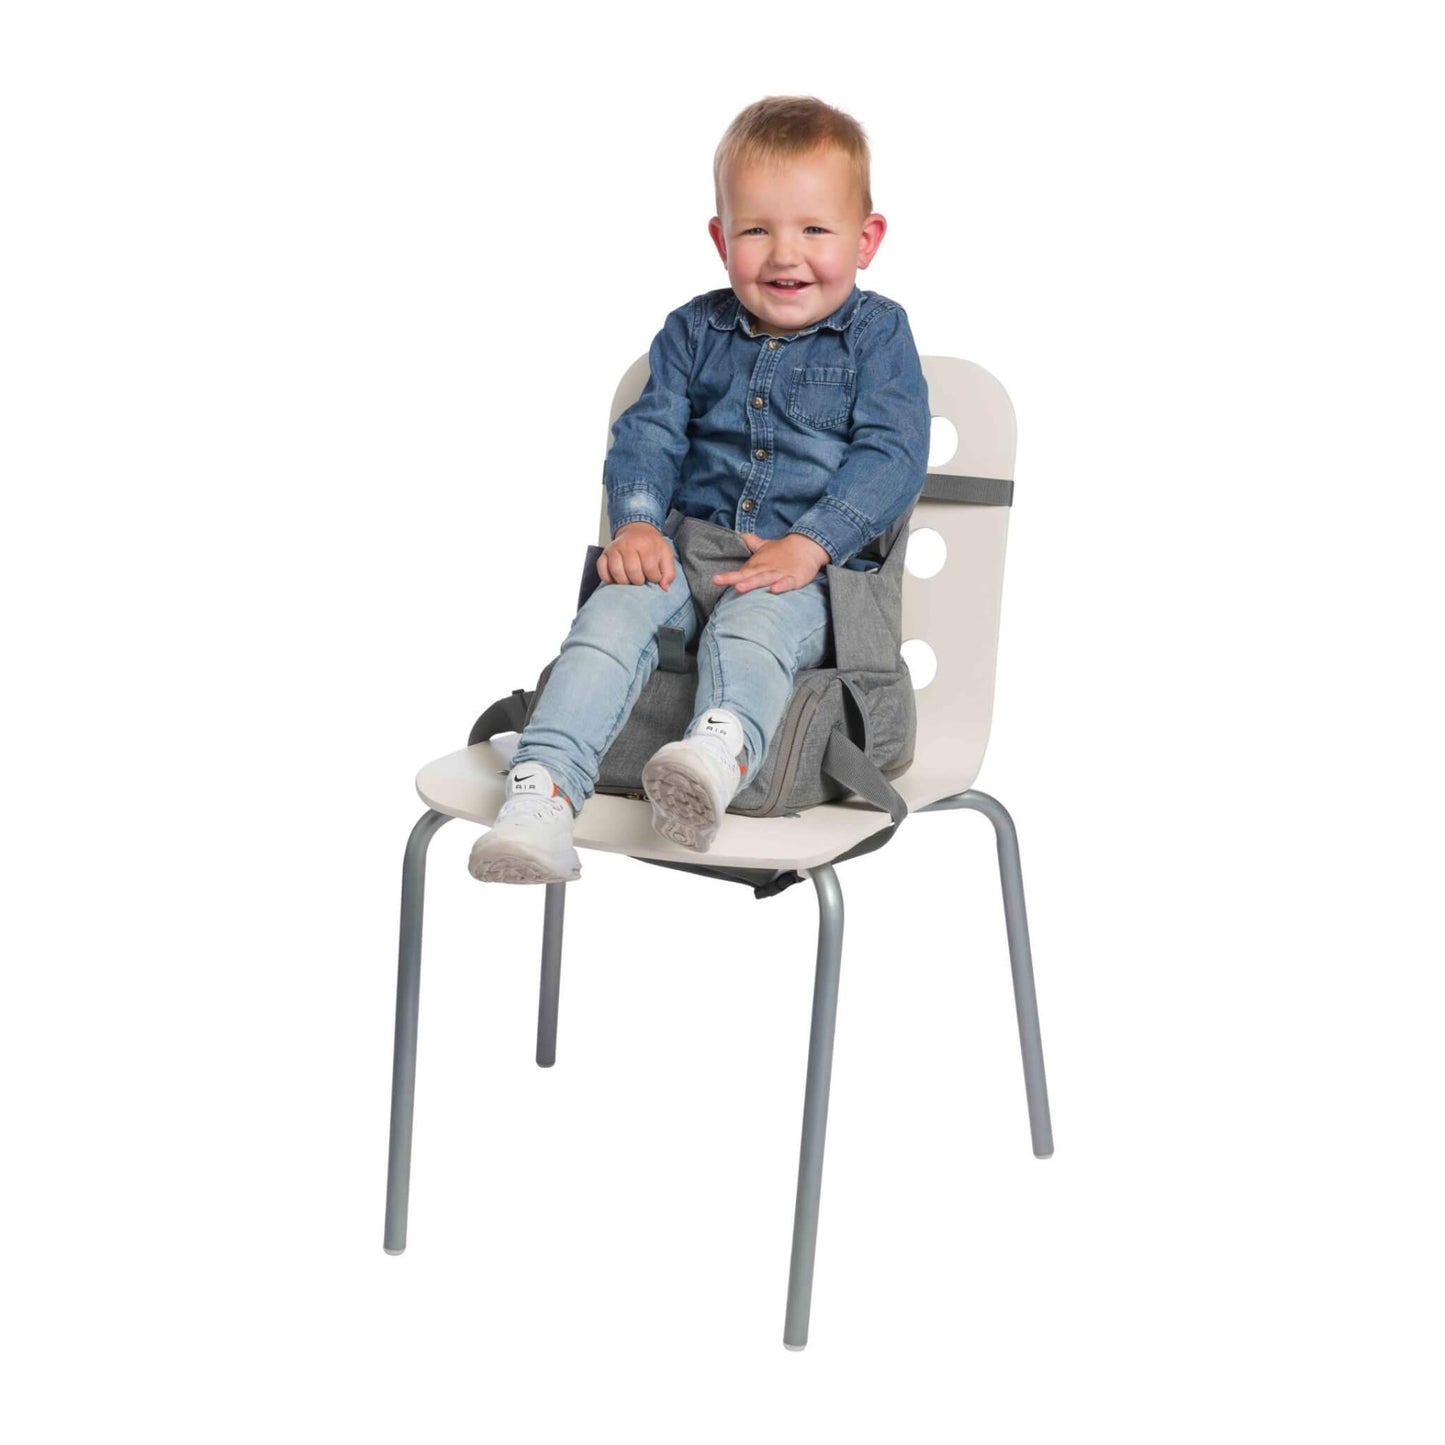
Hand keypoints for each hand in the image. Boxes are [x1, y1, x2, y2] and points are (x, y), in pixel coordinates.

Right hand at [598, 522, 675, 588]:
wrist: (637, 530)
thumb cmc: (651, 545)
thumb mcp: (666, 554)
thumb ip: (668, 572)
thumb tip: (664, 587)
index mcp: (645, 544)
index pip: (650, 568)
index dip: (653, 578)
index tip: (654, 577)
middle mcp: (628, 544)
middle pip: (632, 571)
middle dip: (639, 581)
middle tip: (642, 579)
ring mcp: (614, 548)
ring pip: (616, 571)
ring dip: (624, 581)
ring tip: (630, 580)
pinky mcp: (604, 553)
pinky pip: (602, 569)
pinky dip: (608, 578)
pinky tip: (617, 579)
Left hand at [713, 533, 829, 593]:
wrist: (807, 546)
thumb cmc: (783, 550)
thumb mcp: (765, 546)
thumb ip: (751, 542)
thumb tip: (739, 534)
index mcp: (757, 565)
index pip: (740, 572)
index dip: (728, 576)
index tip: (715, 579)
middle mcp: (765, 569)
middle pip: (748, 576)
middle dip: (735, 579)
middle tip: (720, 581)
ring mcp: (779, 574)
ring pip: (764, 579)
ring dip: (752, 583)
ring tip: (740, 587)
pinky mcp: (793, 578)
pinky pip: (786, 583)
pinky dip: (780, 586)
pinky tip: (773, 590)